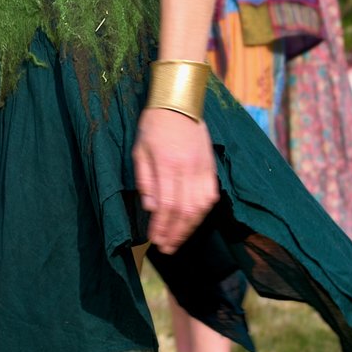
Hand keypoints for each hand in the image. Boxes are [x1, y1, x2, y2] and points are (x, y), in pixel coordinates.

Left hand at [134, 107, 216, 252]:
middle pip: (185, 211)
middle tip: (166, 248)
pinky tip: (193, 222)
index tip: (155, 240)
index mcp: (168, 164)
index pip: (167, 205)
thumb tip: (150, 207)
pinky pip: (211, 196)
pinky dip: (202, 213)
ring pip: (200, 207)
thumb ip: (146, 180)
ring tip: (177, 240)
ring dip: (189, 228)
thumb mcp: (139, 150)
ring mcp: (203, 168)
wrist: (179, 103)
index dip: (162, 226)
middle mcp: (188, 169)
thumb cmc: (154, 126)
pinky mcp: (211, 167)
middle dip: (175, 233)